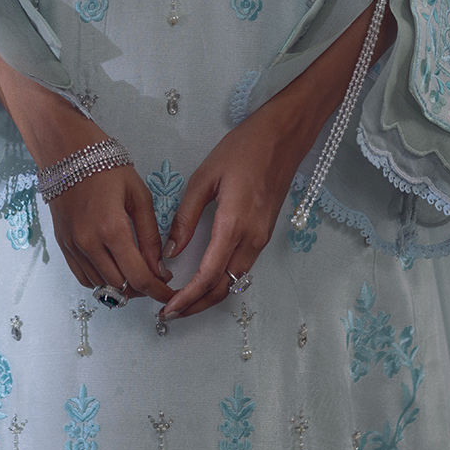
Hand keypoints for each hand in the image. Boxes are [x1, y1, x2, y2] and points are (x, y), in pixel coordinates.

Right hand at [0, 16, 170, 304]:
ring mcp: (73, 247)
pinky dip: (101, 280)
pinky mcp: (62, 246)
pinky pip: (83, 277)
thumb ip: (149, 234)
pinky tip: (114, 268)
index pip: (139, 277)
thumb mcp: (138, 194)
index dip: (158, 291)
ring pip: (101, 286)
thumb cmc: (107, 166)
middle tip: (156, 278)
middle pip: (120, 286)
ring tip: (136, 271)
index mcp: (112, 229)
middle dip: (143, 289)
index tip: (171, 293)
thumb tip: (159, 268)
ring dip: (122, 285)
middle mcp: (89, 244)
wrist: (65, 151)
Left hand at [159, 96, 313, 320]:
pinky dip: (221, 281)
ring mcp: (261, 239)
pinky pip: (241, 268)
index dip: (187, 298)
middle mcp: (252, 239)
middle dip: (196, 306)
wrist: (283, 136)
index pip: (209, 276)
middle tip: (168, 312)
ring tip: (180, 300)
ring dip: (208, 296)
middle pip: (224, 288)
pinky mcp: (264, 234)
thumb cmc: (242, 148)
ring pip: (234, 281)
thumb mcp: (205, 177)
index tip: (165, 309)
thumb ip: (186, 217)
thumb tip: (170, 252)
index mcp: (234, 225)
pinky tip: (202, 279)